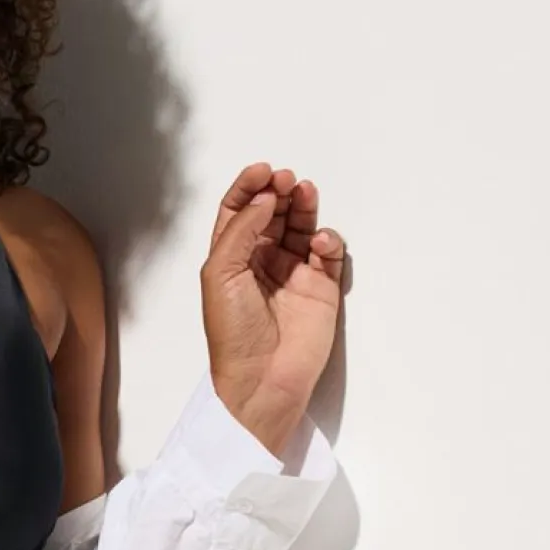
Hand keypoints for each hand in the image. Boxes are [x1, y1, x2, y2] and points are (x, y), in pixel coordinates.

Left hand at [200, 163, 345, 455]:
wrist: (262, 378)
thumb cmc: (233, 333)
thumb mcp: (221, 273)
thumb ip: (242, 230)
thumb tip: (265, 198)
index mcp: (231, 259)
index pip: (239, 212)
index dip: (249, 188)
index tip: (263, 171)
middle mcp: (262, 263)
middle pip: (273, 214)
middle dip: (279, 192)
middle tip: (286, 180)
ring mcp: (293, 274)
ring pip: (302, 227)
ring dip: (304, 207)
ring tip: (305, 192)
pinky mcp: (321, 289)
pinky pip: (329, 255)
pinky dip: (328, 241)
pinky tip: (320, 242)